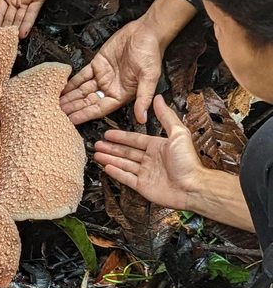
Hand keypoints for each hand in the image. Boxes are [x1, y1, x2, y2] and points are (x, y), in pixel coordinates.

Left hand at [60, 18, 165, 124]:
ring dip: (70, 97)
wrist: (146, 31)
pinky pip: (82, 76)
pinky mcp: (97, 64)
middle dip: (73, 108)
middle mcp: (110, 88)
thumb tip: (142, 119)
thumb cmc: (151, 54)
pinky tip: (62, 88)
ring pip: (82, 90)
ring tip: (55, 104)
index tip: (71, 120)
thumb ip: (144, 98)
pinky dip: (71, 82)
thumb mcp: (150, 77)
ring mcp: (103, 76)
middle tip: (56, 114)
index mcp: (121, 95)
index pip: (99, 109)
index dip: (85, 115)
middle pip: (87, 101)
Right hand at [93, 95, 205, 209]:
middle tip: (98, 144)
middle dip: (111, 147)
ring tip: (97, 155)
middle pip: (126, 151)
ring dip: (110, 158)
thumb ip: (166, 116)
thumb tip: (159, 100)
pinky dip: (116, 173)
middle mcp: (150, 159)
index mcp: (158, 146)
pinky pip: (126, 177)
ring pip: (123, 163)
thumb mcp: (178, 133)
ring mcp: (145, 173)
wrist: (191, 187)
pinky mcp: (142, 186)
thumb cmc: (188, 162)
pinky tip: (107, 167)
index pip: (134, 139)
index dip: (120, 136)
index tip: (108, 134)